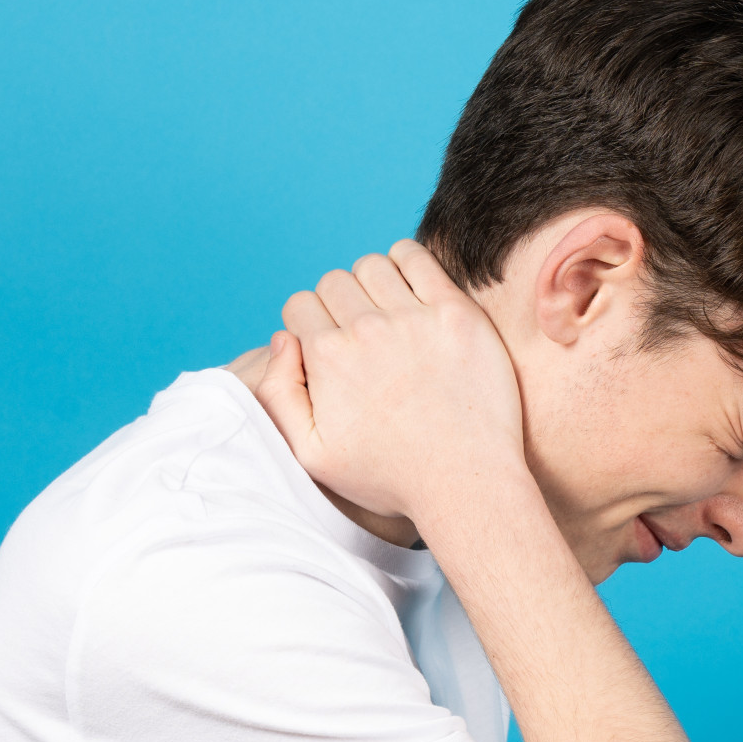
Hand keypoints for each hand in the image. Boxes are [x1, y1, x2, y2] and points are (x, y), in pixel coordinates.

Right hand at [253, 241, 528, 523]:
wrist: (464, 483)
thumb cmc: (389, 477)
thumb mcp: (312, 455)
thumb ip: (278, 395)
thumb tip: (282, 338)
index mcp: (327, 358)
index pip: (299, 304)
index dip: (310, 324)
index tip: (330, 346)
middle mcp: (367, 330)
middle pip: (333, 281)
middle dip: (338, 304)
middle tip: (361, 336)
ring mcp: (415, 319)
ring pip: (372, 265)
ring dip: (372, 283)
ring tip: (386, 314)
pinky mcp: (457, 314)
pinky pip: (417, 259)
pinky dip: (407, 263)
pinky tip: (412, 292)